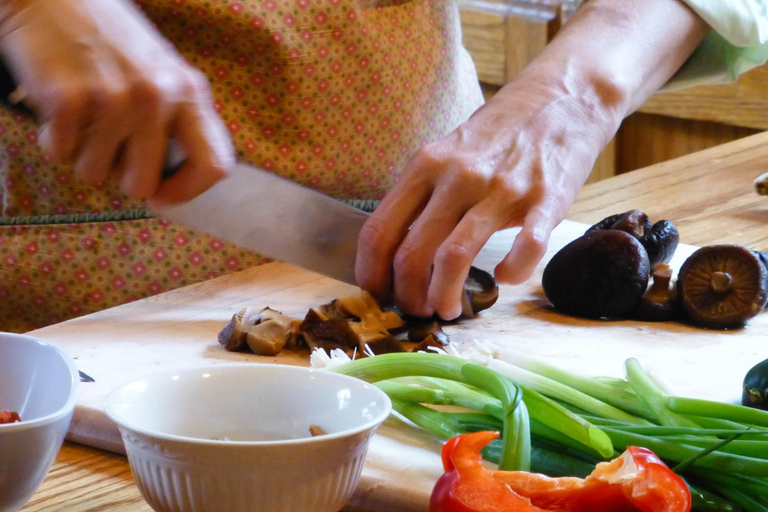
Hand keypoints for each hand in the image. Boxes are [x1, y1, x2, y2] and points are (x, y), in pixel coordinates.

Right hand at [0, 0, 232, 204]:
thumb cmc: (109, 39)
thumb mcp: (162, 72)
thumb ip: (177, 120)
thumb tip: (176, 182)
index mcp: (189, 91)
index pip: (214, 165)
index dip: (188, 191)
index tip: (162, 196)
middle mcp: (158, 97)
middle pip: (142, 184)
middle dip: (118, 175)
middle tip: (107, 144)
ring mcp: (114, 99)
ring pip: (94, 174)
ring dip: (82, 154)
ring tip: (83, 115)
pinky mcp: (69, 100)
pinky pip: (59, 155)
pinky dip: (52, 140)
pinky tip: (59, 106)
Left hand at [355, 0, 707, 319]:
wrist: (564, 98)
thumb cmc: (499, 133)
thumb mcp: (447, 152)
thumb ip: (422, 194)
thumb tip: (394, 249)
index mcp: (426, 165)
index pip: (379, 231)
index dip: (371, 274)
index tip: (378, 295)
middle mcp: (457, 176)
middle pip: (410, 253)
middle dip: (407, 296)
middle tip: (416, 310)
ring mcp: (501, 189)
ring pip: (453, 257)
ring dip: (444, 296)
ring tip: (448, 310)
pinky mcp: (544, 200)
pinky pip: (524, 250)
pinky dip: (511, 274)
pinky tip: (505, 278)